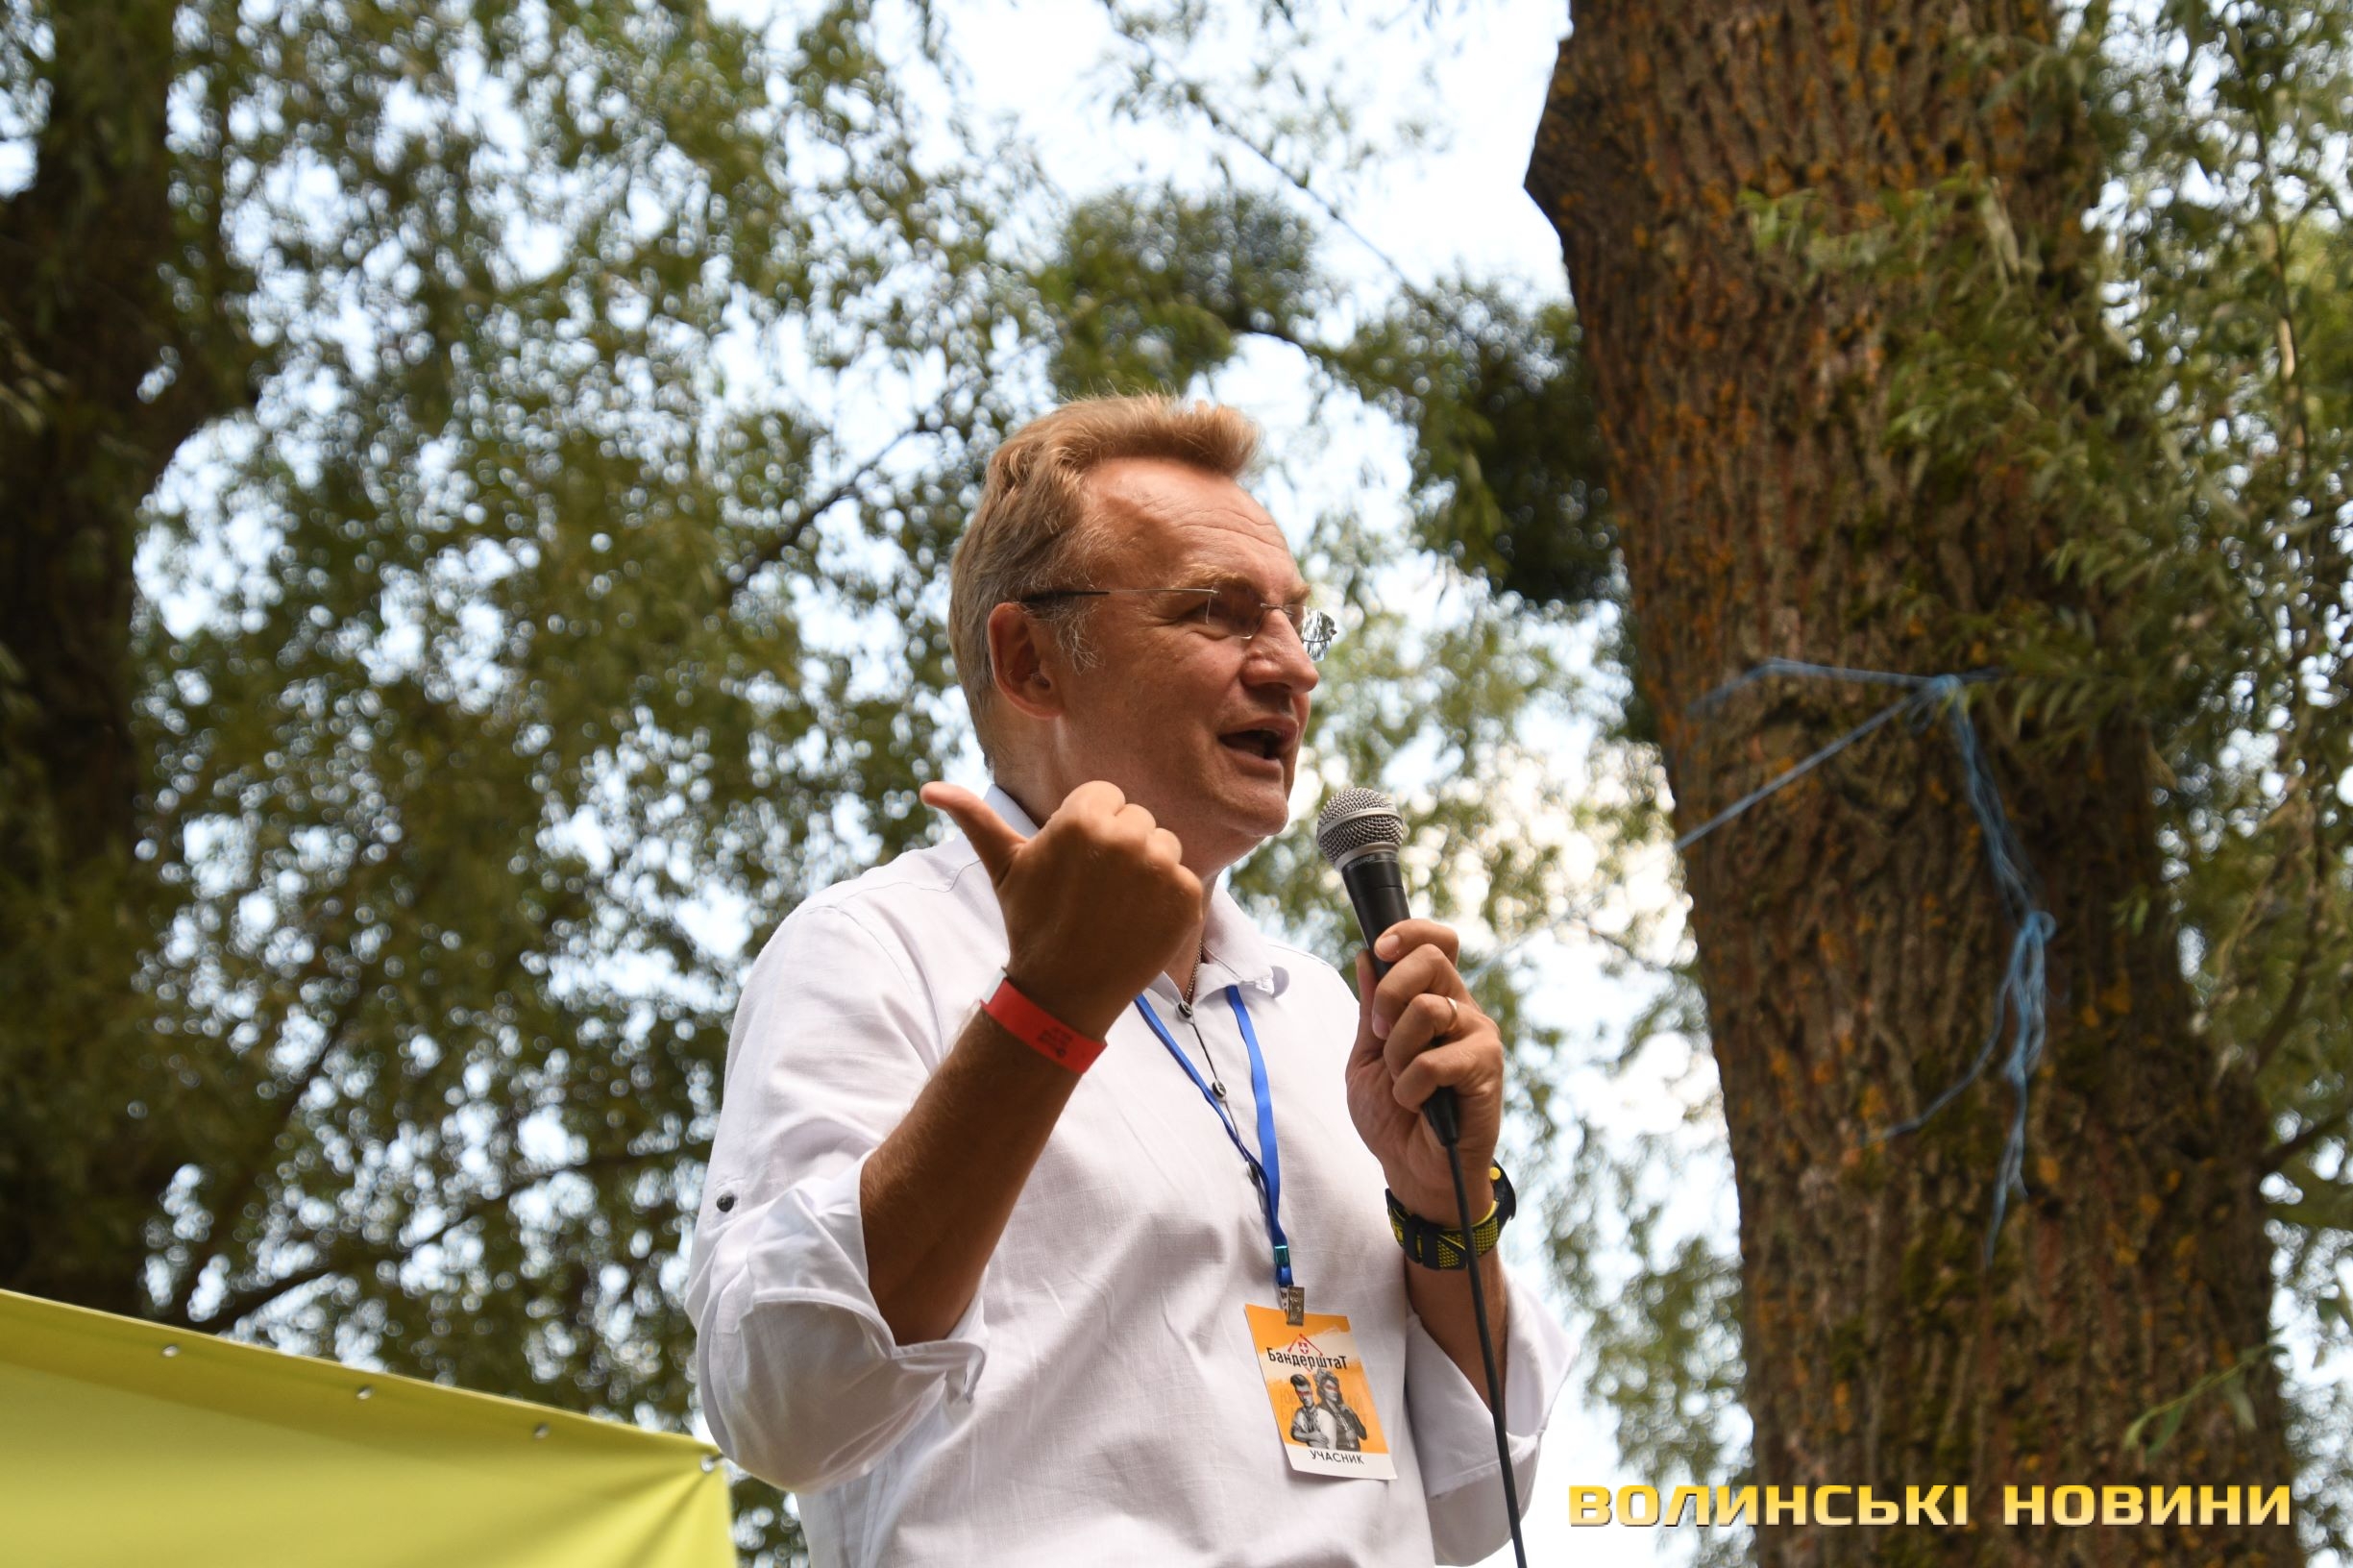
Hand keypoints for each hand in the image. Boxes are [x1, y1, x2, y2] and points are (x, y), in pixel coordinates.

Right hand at [921, 781, 1202, 1038]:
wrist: (1063, 991)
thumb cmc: (1031, 921)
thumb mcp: (1003, 866)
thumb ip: (974, 818)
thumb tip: (929, 789)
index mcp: (1081, 818)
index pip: (1106, 796)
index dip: (1089, 828)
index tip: (1074, 866)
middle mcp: (1125, 835)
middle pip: (1137, 818)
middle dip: (1118, 847)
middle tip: (1094, 889)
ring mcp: (1160, 867)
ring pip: (1165, 844)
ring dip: (1147, 869)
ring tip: (1116, 905)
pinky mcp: (1186, 896)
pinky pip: (1185, 877)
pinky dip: (1168, 899)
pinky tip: (1138, 922)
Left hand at [1343, 920, 1504, 1222]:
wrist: (1412, 1171)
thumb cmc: (1393, 1118)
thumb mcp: (1367, 1057)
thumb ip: (1370, 1008)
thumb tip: (1367, 956)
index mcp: (1434, 1001)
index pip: (1437, 943)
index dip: (1411, 933)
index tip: (1381, 948)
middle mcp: (1462, 1011)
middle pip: (1432, 959)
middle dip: (1390, 995)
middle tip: (1380, 1035)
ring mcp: (1478, 1037)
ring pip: (1429, 1008)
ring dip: (1398, 1051)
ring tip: (1402, 1082)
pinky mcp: (1486, 1068)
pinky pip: (1436, 1059)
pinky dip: (1411, 1085)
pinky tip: (1418, 1104)